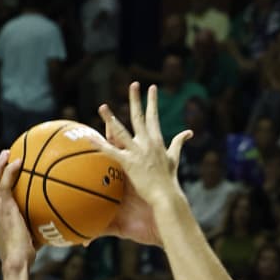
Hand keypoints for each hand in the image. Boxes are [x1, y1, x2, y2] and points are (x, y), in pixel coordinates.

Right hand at [0, 149, 35, 267]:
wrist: (16, 262)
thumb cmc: (24, 260)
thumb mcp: (29, 243)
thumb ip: (37, 232)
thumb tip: (55, 230)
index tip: (1, 175)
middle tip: (3, 157)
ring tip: (7, 152)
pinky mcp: (4, 208)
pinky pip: (4, 183)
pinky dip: (10, 170)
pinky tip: (19, 161)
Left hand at [98, 82, 190, 211]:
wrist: (166, 195)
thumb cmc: (169, 179)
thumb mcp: (175, 158)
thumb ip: (179, 142)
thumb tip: (189, 132)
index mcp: (157, 140)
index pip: (153, 116)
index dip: (152, 101)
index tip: (151, 87)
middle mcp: (147, 142)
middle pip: (138, 117)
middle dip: (136, 99)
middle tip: (133, 84)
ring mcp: (137, 152)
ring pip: (121, 131)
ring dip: (110, 118)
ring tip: (102, 106)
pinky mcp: (129, 163)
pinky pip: (112, 152)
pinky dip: (101, 145)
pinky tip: (91, 138)